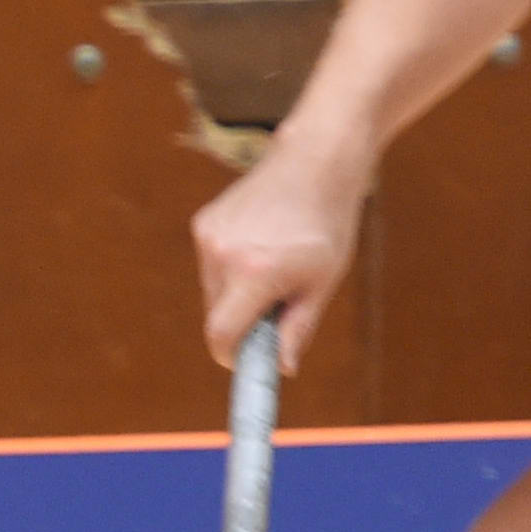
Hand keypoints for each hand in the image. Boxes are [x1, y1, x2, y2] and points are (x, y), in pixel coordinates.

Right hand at [191, 133, 366, 364]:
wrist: (315, 163)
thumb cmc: (326, 225)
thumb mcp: (322, 282)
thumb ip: (298, 328)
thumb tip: (283, 368)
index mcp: (256, 273)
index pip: (221, 334)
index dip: (230, 356)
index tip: (244, 362)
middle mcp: (223, 255)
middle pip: (216, 314)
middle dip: (241, 322)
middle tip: (276, 310)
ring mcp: (209, 236)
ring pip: (213, 289)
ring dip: (236, 294)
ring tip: (274, 267)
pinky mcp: (204, 223)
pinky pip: (211, 263)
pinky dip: (232, 268)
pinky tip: (262, 245)